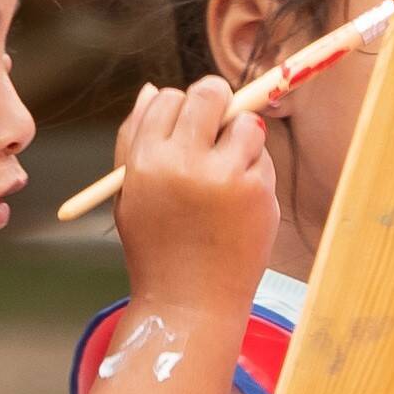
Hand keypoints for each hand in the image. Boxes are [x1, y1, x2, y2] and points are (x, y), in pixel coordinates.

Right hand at [106, 77, 279, 328]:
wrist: (189, 305)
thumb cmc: (156, 248)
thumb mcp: (130, 194)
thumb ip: (135, 138)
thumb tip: (153, 88)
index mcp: (145, 160)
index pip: (168, 98)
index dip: (180, 108)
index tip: (188, 126)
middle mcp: (183, 162)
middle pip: (210, 93)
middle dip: (217, 101)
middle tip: (219, 122)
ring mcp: (224, 175)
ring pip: (245, 122)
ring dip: (241, 137)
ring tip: (226, 173)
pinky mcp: (256, 191)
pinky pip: (262, 157)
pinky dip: (255, 171)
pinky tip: (238, 203)